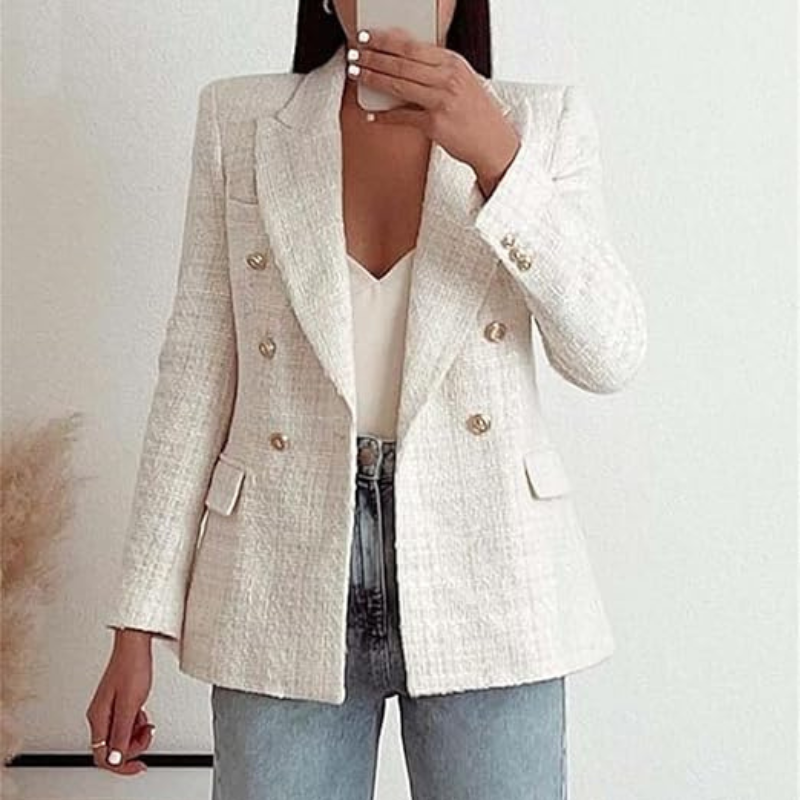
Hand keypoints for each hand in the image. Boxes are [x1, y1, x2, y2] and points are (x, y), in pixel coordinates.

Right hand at [85, 628, 155, 775]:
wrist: (134, 645)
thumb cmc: (132, 666)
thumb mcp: (130, 704)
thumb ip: (122, 732)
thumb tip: (116, 759)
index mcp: (98, 718)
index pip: (104, 756)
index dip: (122, 765)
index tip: (139, 765)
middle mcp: (99, 715)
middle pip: (112, 747)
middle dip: (132, 746)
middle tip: (147, 735)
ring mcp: (108, 708)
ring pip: (120, 735)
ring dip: (135, 735)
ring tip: (146, 724)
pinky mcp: (117, 701)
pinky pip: (124, 722)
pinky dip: (136, 723)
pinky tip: (143, 715)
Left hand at [346, 26, 521, 196]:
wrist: (493, 142)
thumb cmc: (475, 112)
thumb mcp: (461, 81)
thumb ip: (436, 70)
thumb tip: (402, 61)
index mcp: (453, 62)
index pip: (412, 45)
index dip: (385, 40)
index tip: (367, 37)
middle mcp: (448, 78)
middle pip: (401, 63)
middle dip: (373, 57)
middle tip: (355, 55)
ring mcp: (442, 101)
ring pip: (399, 85)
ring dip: (374, 78)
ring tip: (357, 74)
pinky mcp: (435, 124)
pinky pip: (403, 117)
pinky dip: (384, 116)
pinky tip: (372, 114)